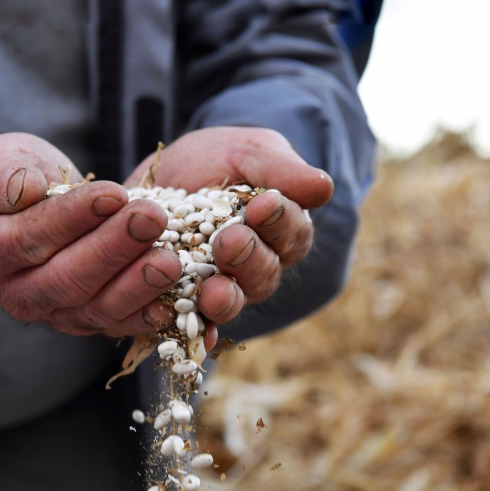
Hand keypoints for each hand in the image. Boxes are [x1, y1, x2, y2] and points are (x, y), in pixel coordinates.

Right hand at [0, 133, 184, 336]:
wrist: (19, 209)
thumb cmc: (6, 179)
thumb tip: (28, 190)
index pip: (28, 239)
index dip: (72, 218)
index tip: (113, 194)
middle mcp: (15, 294)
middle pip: (67, 279)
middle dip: (114, 249)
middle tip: (152, 220)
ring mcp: (53, 313)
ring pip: (97, 308)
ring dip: (137, 285)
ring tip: (171, 260)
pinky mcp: (85, 319)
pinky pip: (117, 321)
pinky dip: (147, 314)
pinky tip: (176, 299)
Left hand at [126, 127, 333, 324]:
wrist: (166, 174)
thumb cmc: (217, 159)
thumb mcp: (248, 152)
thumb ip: (280, 169)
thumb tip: (323, 187)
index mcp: (281, 231)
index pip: (291, 233)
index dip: (280, 221)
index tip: (264, 203)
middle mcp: (256, 266)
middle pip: (264, 274)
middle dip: (249, 258)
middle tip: (231, 240)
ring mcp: (221, 286)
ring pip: (233, 301)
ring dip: (226, 299)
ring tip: (214, 290)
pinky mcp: (184, 299)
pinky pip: (195, 323)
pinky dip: (198, 331)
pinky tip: (196, 337)